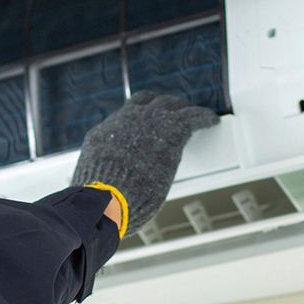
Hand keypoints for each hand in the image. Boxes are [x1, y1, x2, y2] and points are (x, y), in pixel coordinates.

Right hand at [70, 91, 218, 232]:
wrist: (108, 196)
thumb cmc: (99, 200)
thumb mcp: (92, 181)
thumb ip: (101, 176)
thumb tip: (99, 191)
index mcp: (104, 133)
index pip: (122, 118)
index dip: (135, 118)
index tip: (142, 122)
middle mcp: (126, 121)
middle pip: (146, 102)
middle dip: (158, 106)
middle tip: (169, 112)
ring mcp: (149, 122)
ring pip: (169, 104)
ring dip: (180, 108)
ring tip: (191, 112)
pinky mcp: (172, 130)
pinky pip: (192, 116)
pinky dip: (203, 117)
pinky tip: (211, 120)